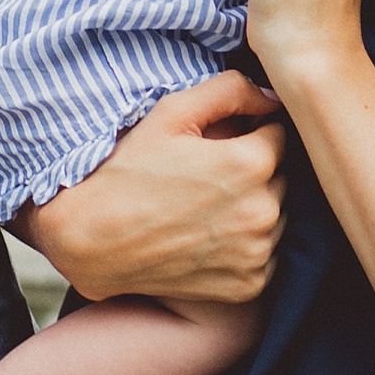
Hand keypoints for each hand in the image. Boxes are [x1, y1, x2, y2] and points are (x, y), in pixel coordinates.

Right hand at [17, 73, 285, 304]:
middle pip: (281, 176)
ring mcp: (257, 252)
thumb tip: (273, 96)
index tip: (222, 143)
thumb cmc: (129, 170)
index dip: (251, 133)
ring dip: (255, 208)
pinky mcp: (249, 285)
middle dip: (255, 171)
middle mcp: (263, 211)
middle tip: (209, 176)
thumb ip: (230, 90)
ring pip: (277, 216)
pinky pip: (266, 255)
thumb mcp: (172, 112)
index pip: (279, 134)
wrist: (93, 239)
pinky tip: (210, 236)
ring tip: (207, 207)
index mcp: (250, 163)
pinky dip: (247, 246)